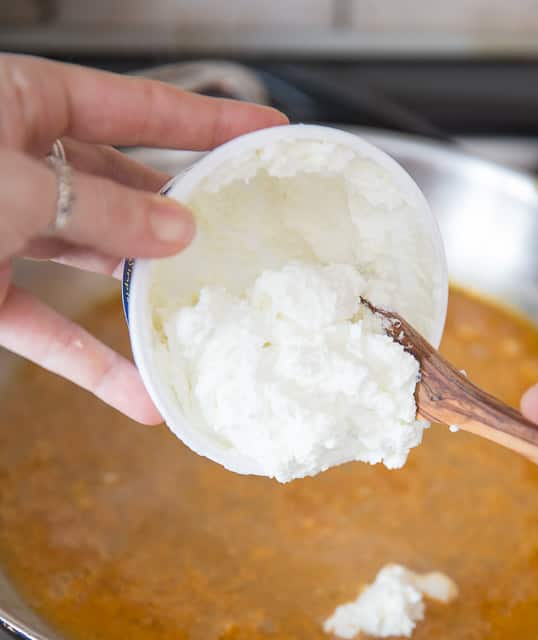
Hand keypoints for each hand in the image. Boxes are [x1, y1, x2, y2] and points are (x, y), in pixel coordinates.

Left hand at [0, 54, 285, 422]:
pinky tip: (135, 395)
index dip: (204, 120)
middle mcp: (13, 162)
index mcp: (17, 102)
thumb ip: (100, 211)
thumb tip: (176, 229)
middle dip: (178, 221)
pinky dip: (87, 362)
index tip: (267, 132)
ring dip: (140, 300)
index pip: (133, 106)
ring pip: (89, 263)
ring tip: (201, 323)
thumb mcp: (10, 187)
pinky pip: (47, 326)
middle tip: (240, 243)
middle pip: (118, 189)